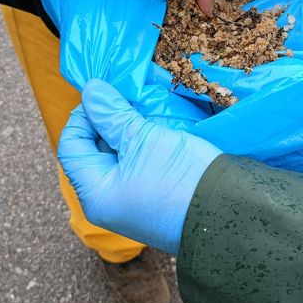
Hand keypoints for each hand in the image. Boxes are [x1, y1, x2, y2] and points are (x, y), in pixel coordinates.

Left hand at [58, 79, 221, 253]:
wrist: (231, 213)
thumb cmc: (181, 180)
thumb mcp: (143, 140)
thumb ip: (112, 115)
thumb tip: (90, 90)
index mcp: (96, 194)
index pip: (71, 146)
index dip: (82, 116)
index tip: (105, 95)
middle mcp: (109, 201)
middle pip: (94, 150)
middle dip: (108, 121)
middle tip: (127, 97)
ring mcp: (132, 200)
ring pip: (119, 155)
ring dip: (128, 129)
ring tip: (145, 108)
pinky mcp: (154, 196)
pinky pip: (138, 164)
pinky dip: (143, 143)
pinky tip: (158, 125)